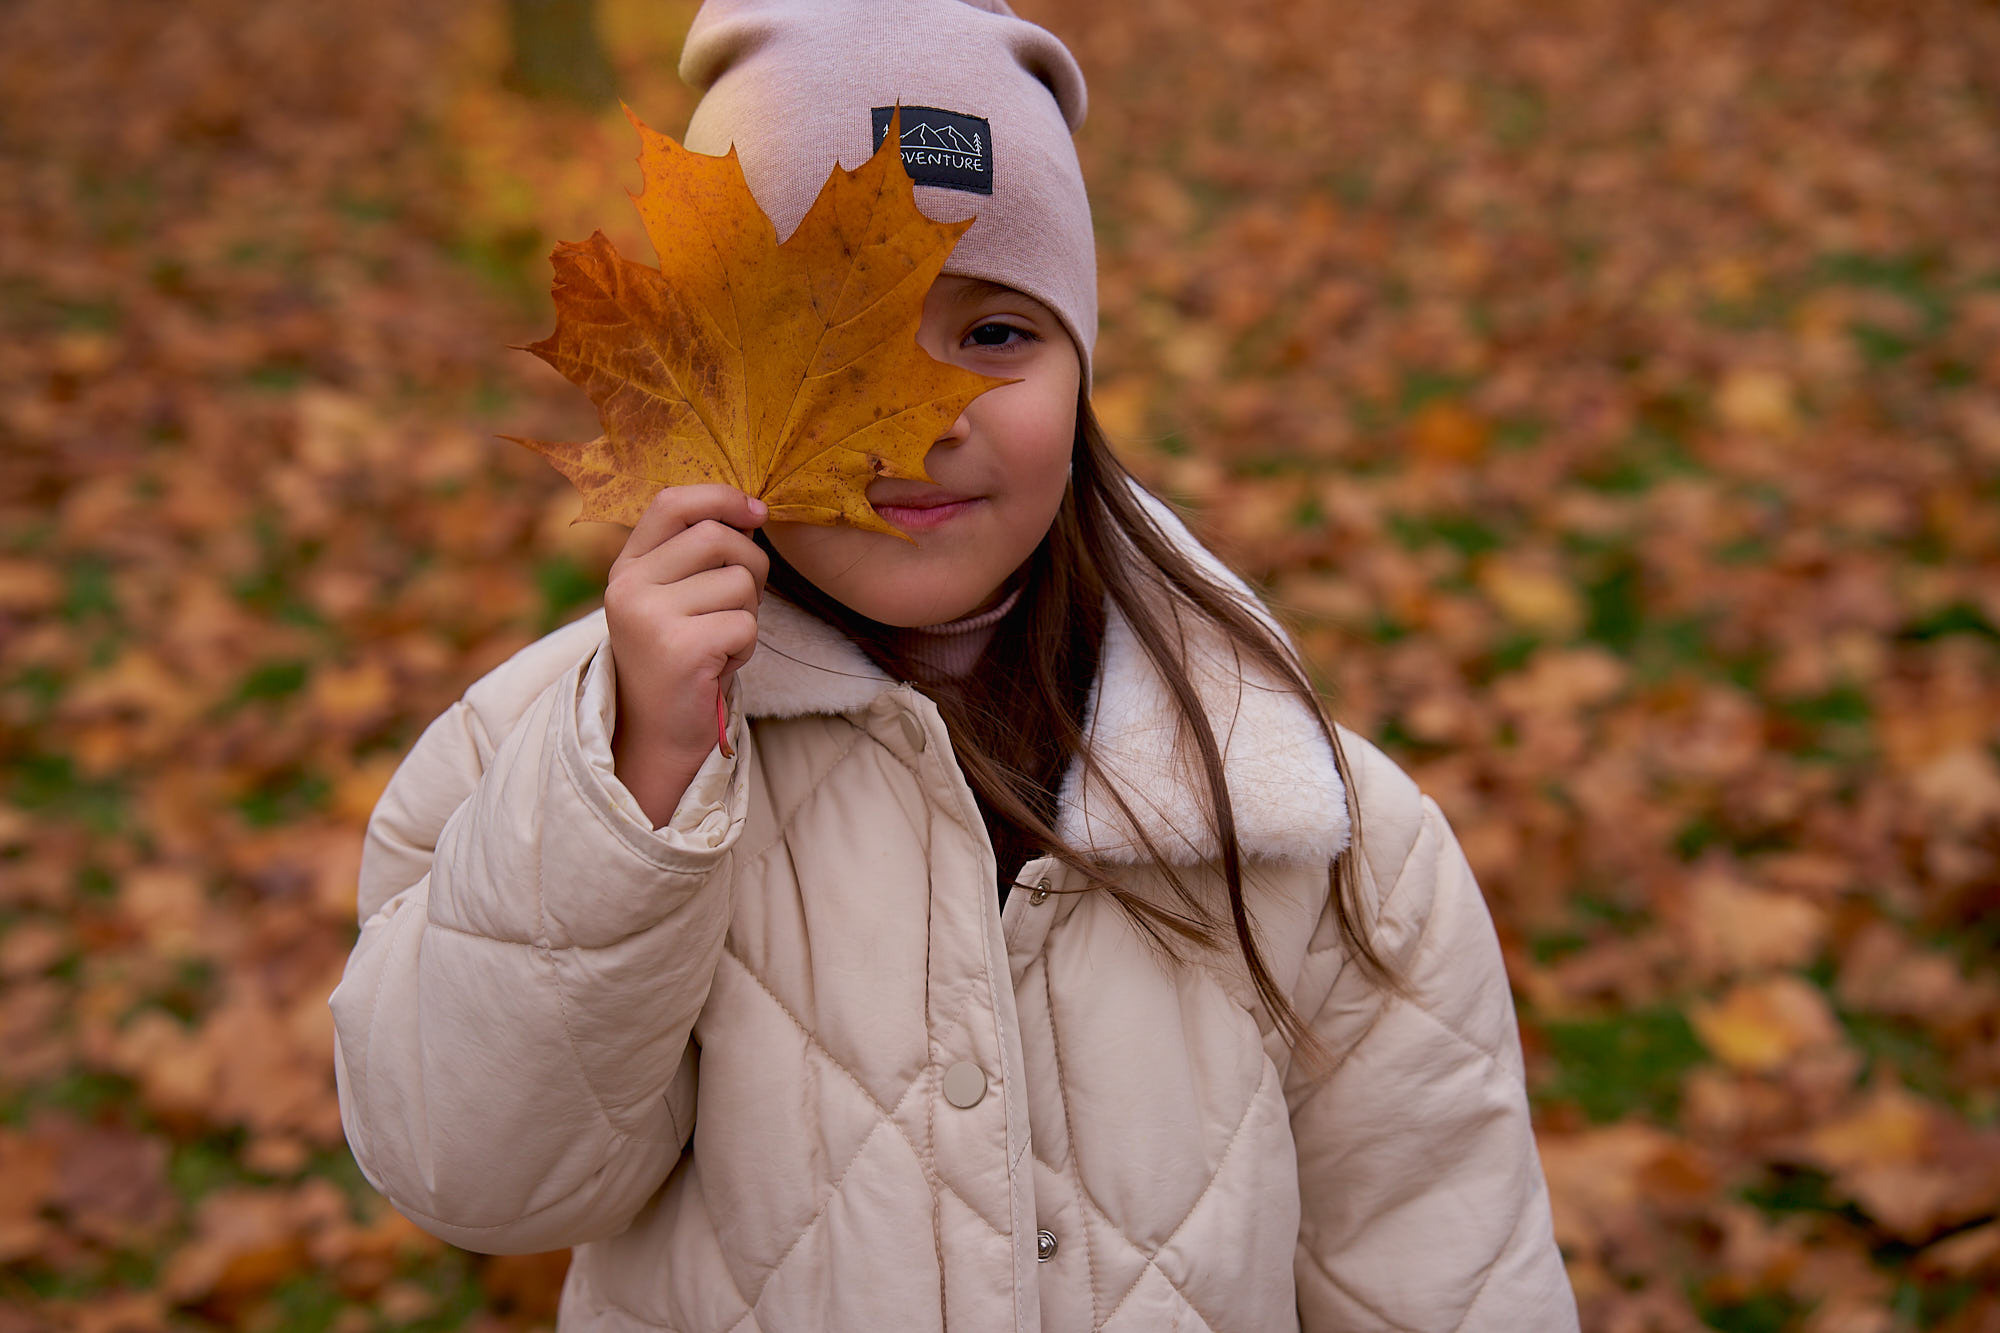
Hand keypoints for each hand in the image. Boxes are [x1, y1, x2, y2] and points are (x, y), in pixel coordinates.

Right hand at [604, 485, 768, 825]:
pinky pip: (745, 624)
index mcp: (627, 566)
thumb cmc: (680, 657)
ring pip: (739, 583)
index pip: (672, 502)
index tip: (757, 511)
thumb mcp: (678, 597)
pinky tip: (720, 665)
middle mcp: (628, 586)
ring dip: (748, 614)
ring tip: (720, 642)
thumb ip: (702, 553)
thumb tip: (753, 509)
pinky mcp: (679, 650)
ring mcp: (649, 618)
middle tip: (742, 603)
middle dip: (752, 566)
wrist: (658, 733)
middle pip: (718, 538)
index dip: (721, 497)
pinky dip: (746, 647)